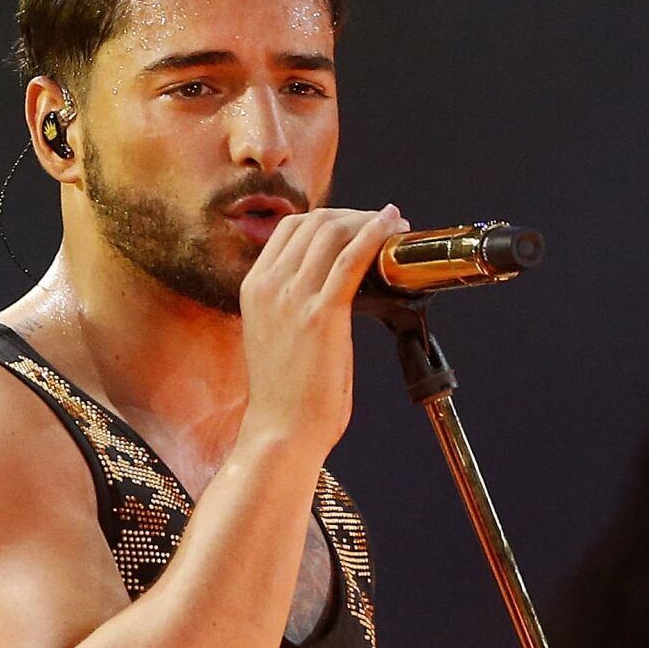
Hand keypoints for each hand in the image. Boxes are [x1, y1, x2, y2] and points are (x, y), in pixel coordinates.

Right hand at [238, 203, 402, 462]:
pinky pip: (351, 258)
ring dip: (368, 221)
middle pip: (314, 222)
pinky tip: (393, 226)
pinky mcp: (321, 314)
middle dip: (353, 215)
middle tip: (383, 223)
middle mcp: (269, 285)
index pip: (290, 229)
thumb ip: (289, 309)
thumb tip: (325, 294)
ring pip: (333, 232)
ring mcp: (293, 297)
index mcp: (254, 288)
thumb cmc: (286, 397)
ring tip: (395, 225)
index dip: (328, 218)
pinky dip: (375, 234)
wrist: (281, 431)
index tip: (355, 225)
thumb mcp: (274, 338)